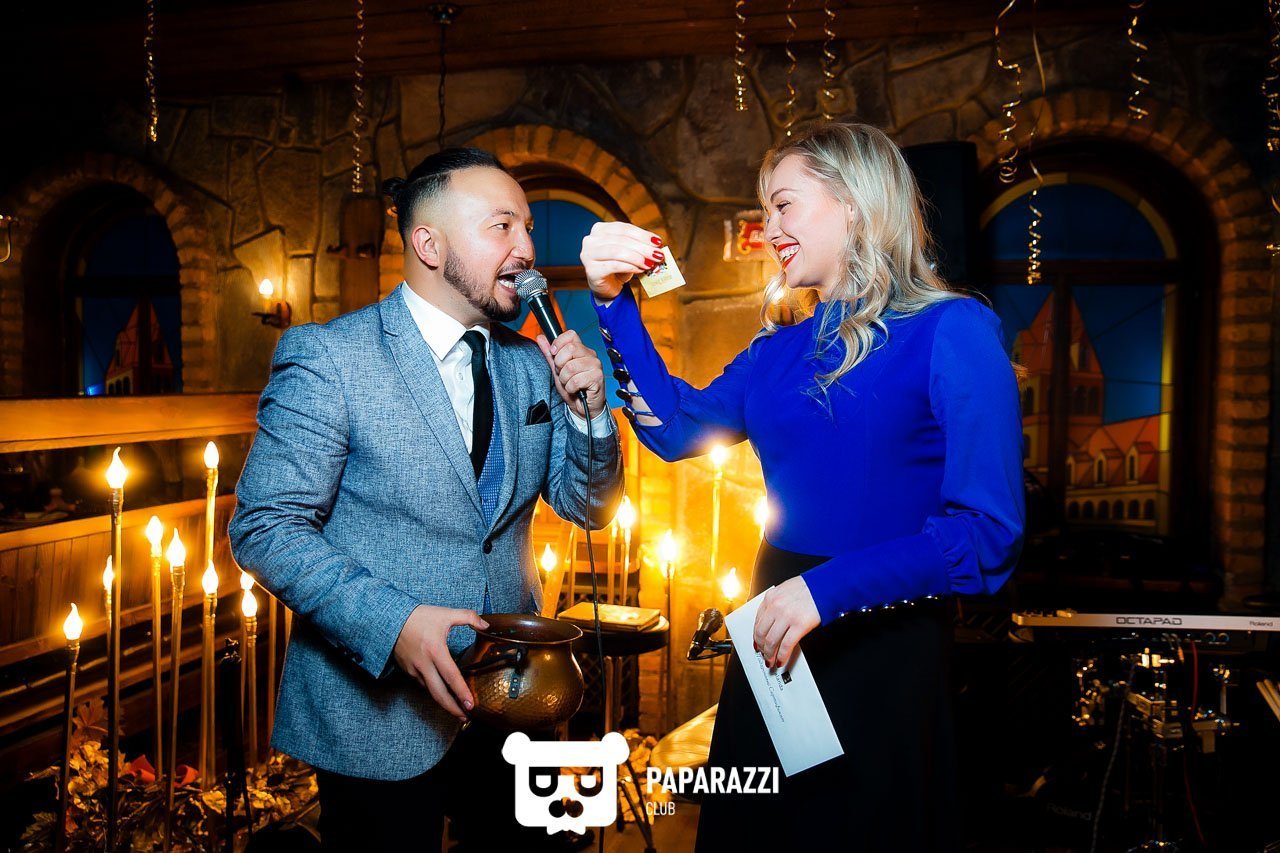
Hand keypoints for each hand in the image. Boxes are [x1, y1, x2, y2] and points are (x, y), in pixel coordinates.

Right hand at [393, 605, 488, 720]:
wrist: (390, 619)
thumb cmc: (419, 616)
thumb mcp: (446, 614)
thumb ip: (469, 617)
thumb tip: (486, 624)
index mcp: (435, 651)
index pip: (451, 677)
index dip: (461, 693)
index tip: (471, 705)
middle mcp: (424, 664)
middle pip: (439, 694)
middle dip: (452, 709)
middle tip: (465, 717)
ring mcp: (414, 670)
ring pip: (430, 691)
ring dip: (443, 701)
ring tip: (456, 708)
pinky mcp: (407, 671)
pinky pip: (422, 684)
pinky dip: (433, 690)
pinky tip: (441, 692)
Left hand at [536, 330, 606, 418]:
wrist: (583, 407)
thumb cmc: (574, 387)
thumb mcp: (557, 370)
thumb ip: (550, 354)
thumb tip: (541, 338)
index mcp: (582, 350)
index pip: (570, 335)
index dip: (558, 344)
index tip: (554, 355)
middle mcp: (591, 355)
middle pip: (570, 349)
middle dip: (560, 365)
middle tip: (563, 374)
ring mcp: (595, 366)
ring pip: (571, 367)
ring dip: (565, 379)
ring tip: (569, 383)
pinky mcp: (598, 378)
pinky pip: (576, 380)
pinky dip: (571, 388)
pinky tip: (576, 389)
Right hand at [580, 221, 666, 300]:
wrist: (607, 287)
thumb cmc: (618, 267)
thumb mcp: (630, 252)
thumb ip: (640, 247)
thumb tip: (657, 247)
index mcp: (600, 229)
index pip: (624, 228)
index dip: (642, 235)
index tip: (658, 242)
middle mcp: (590, 240)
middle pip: (621, 240)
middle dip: (642, 247)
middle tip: (658, 255)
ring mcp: (588, 255)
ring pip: (616, 251)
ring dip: (637, 257)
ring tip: (650, 264)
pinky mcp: (591, 270)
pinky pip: (613, 266)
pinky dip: (629, 266)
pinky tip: (640, 269)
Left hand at [752, 576, 820, 669]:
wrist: (826, 585)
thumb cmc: (810, 587)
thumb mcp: (786, 590)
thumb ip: (777, 604)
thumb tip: (771, 621)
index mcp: (771, 597)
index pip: (757, 621)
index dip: (756, 636)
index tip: (758, 643)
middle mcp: (776, 606)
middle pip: (761, 633)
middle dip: (761, 648)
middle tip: (763, 655)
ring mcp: (786, 616)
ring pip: (771, 641)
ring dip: (769, 655)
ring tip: (771, 661)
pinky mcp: (799, 625)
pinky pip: (786, 645)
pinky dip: (782, 656)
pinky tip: (781, 660)